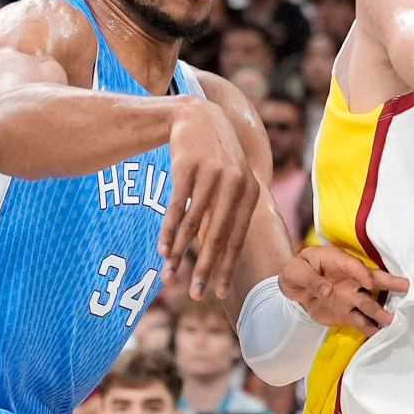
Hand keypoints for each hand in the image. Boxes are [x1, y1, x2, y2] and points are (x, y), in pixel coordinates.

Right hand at [158, 98, 259, 299]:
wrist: (197, 118)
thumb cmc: (216, 160)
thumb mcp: (233, 183)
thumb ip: (231, 215)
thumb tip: (224, 259)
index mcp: (250, 192)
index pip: (238, 238)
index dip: (227, 268)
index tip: (219, 294)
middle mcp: (235, 184)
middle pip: (217, 237)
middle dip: (205, 270)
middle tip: (195, 295)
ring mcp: (212, 174)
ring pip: (193, 225)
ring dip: (181, 254)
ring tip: (170, 276)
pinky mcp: (188, 167)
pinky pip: (176, 207)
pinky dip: (168, 231)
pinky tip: (163, 250)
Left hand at [279, 246, 410, 336]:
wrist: (294, 287)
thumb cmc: (296, 271)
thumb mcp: (295, 272)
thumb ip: (310, 280)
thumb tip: (328, 290)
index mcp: (337, 261)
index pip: (353, 265)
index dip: (361, 273)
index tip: (368, 282)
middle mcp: (349, 278)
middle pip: (372, 279)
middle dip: (389, 283)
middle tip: (407, 287)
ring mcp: (350, 296)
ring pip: (369, 302)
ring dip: (380, 311)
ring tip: (392, 321)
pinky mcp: (347, 312)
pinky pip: (360, 320)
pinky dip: (369, 327)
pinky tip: (379, 335)